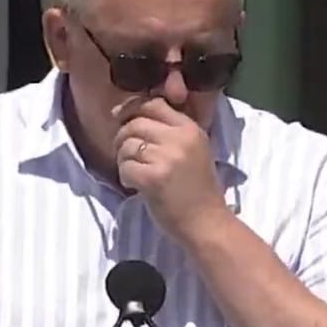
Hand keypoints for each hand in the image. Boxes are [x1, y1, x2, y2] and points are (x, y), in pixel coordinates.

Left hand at [113, 96, 229, 239]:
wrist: (206, 222)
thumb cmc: (197, 188)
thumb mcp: (192, 149)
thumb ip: (168, 130)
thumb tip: (125, 110)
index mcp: (190, 128)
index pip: (153, 104)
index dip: (131, 108)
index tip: (119, 117)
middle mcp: (179, 138)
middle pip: (135, 123)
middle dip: (121, 137)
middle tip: (124, 153)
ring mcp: (167, 158)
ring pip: (127, 145)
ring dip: (122, 160)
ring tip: (133, 172)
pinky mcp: (154, 178)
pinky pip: (125, 167)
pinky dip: (125, 177)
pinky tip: (135, 185)